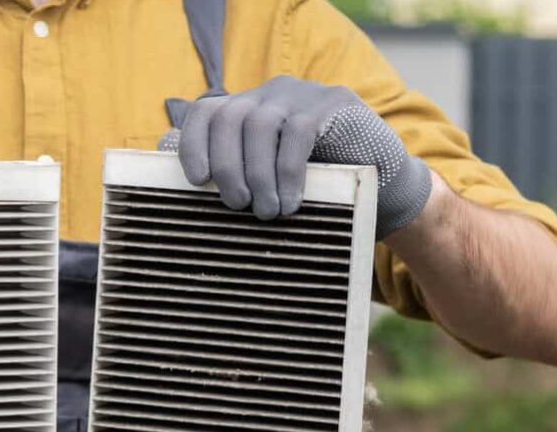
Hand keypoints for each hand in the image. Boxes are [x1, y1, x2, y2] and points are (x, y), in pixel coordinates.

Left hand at [161, 75, 430, 238]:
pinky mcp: (334, 101)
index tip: (195, 180)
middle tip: (237, 205)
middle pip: (229, 117)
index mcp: (247, 110)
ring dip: (258, 174)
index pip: (205, 112)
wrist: (380, 189)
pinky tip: (291, 202)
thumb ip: (231, 177)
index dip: (192, 143)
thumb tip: (176, 181)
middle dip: (227, 166)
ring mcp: (303, 93)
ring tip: (266, 212)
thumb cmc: (314, 193)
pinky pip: (298, 132)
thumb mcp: (267, 184)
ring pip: (260, 125)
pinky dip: (288, 171)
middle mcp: (270, 94)